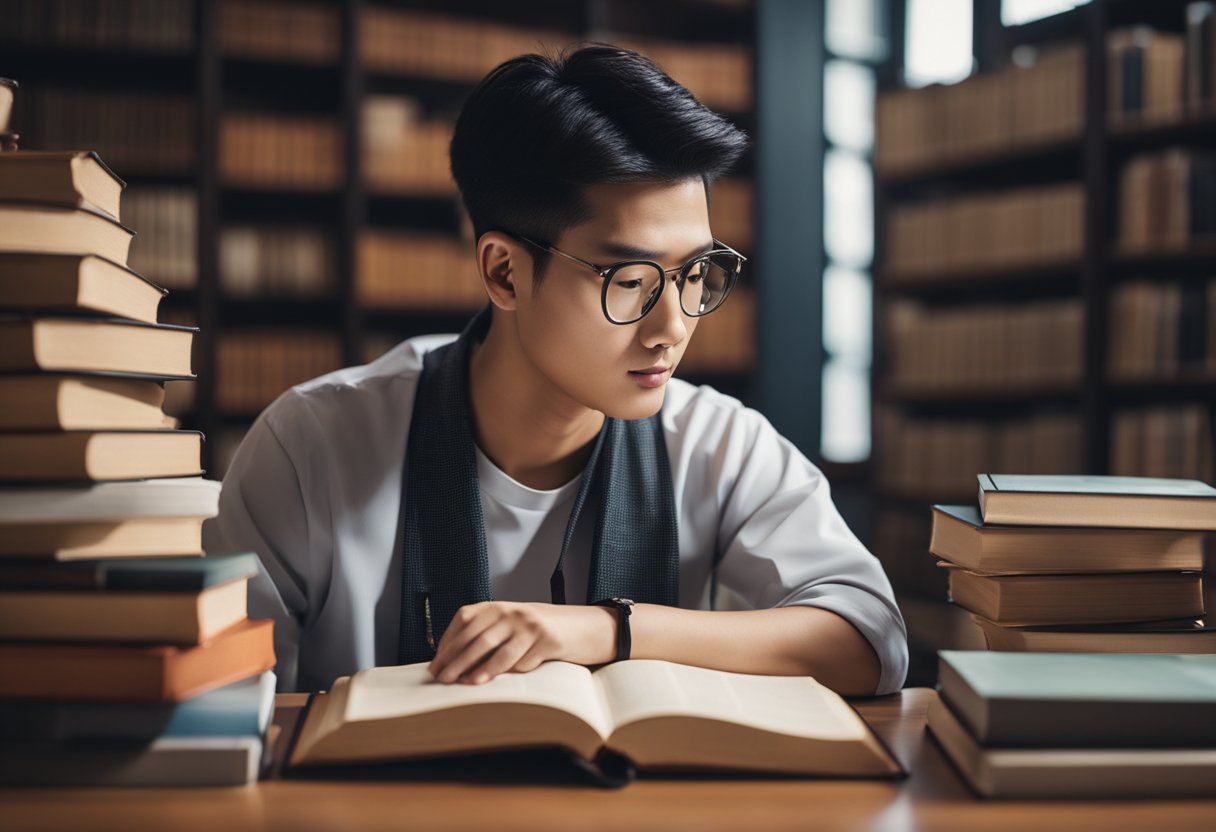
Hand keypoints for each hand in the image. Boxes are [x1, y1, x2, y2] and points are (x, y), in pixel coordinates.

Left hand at [427, 601, 615, 684]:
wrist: (578, 626)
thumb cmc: (534, 632)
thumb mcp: (508, 627)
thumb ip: (483, 637)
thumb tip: (450, 663)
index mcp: (496, 607)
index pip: (464, 621)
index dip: (447, 643)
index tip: (436, 664)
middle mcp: (511, 611)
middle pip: (476, 637)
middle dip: (457, 660)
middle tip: (443, 678)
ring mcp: (529, 624)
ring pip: (497, 649)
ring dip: (479, 669)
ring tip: (466, 683)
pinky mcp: (547, 639)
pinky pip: (523, 660)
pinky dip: (509, 671)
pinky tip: (499, 681)